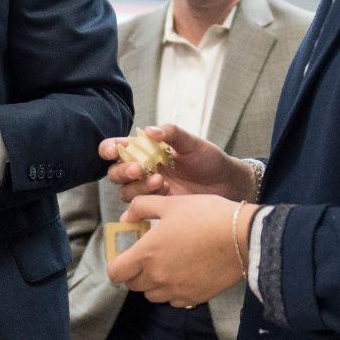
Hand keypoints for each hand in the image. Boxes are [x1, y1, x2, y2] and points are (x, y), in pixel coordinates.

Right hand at [100, 125, 255, 202]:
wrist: (228, 185)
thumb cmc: (210, 160)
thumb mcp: (192, 143)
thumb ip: (172, 134)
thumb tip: (149, 130)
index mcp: (147, 151)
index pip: (119, 148)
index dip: (110, 148)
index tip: (115, 150)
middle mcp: (143, 170)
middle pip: (116, 173)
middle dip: (122, 171)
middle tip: (138, 169)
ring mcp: (150, 190)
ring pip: (126, 192)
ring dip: (138, 186)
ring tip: (161, 181)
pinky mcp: (158, 207)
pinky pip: (140, 208)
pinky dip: (146, 203)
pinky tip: (164, 195)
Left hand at [106, 194, 257, 307]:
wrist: (241, 236)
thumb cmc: (204, 216)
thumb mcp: (169, 203)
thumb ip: (141, 207)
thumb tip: (126, 217)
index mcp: (147, 254)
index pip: (116, 272)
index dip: (116, 263)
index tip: (125, 254)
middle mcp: (158, 277)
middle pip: (132, 285)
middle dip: (134, 272)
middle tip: (147, 255)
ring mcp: (176, 290)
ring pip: (152, 295)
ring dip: (153, 282)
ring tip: (166, 263)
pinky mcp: (195, 297)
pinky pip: (174, 300)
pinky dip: (173, 291)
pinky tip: (183, 273)